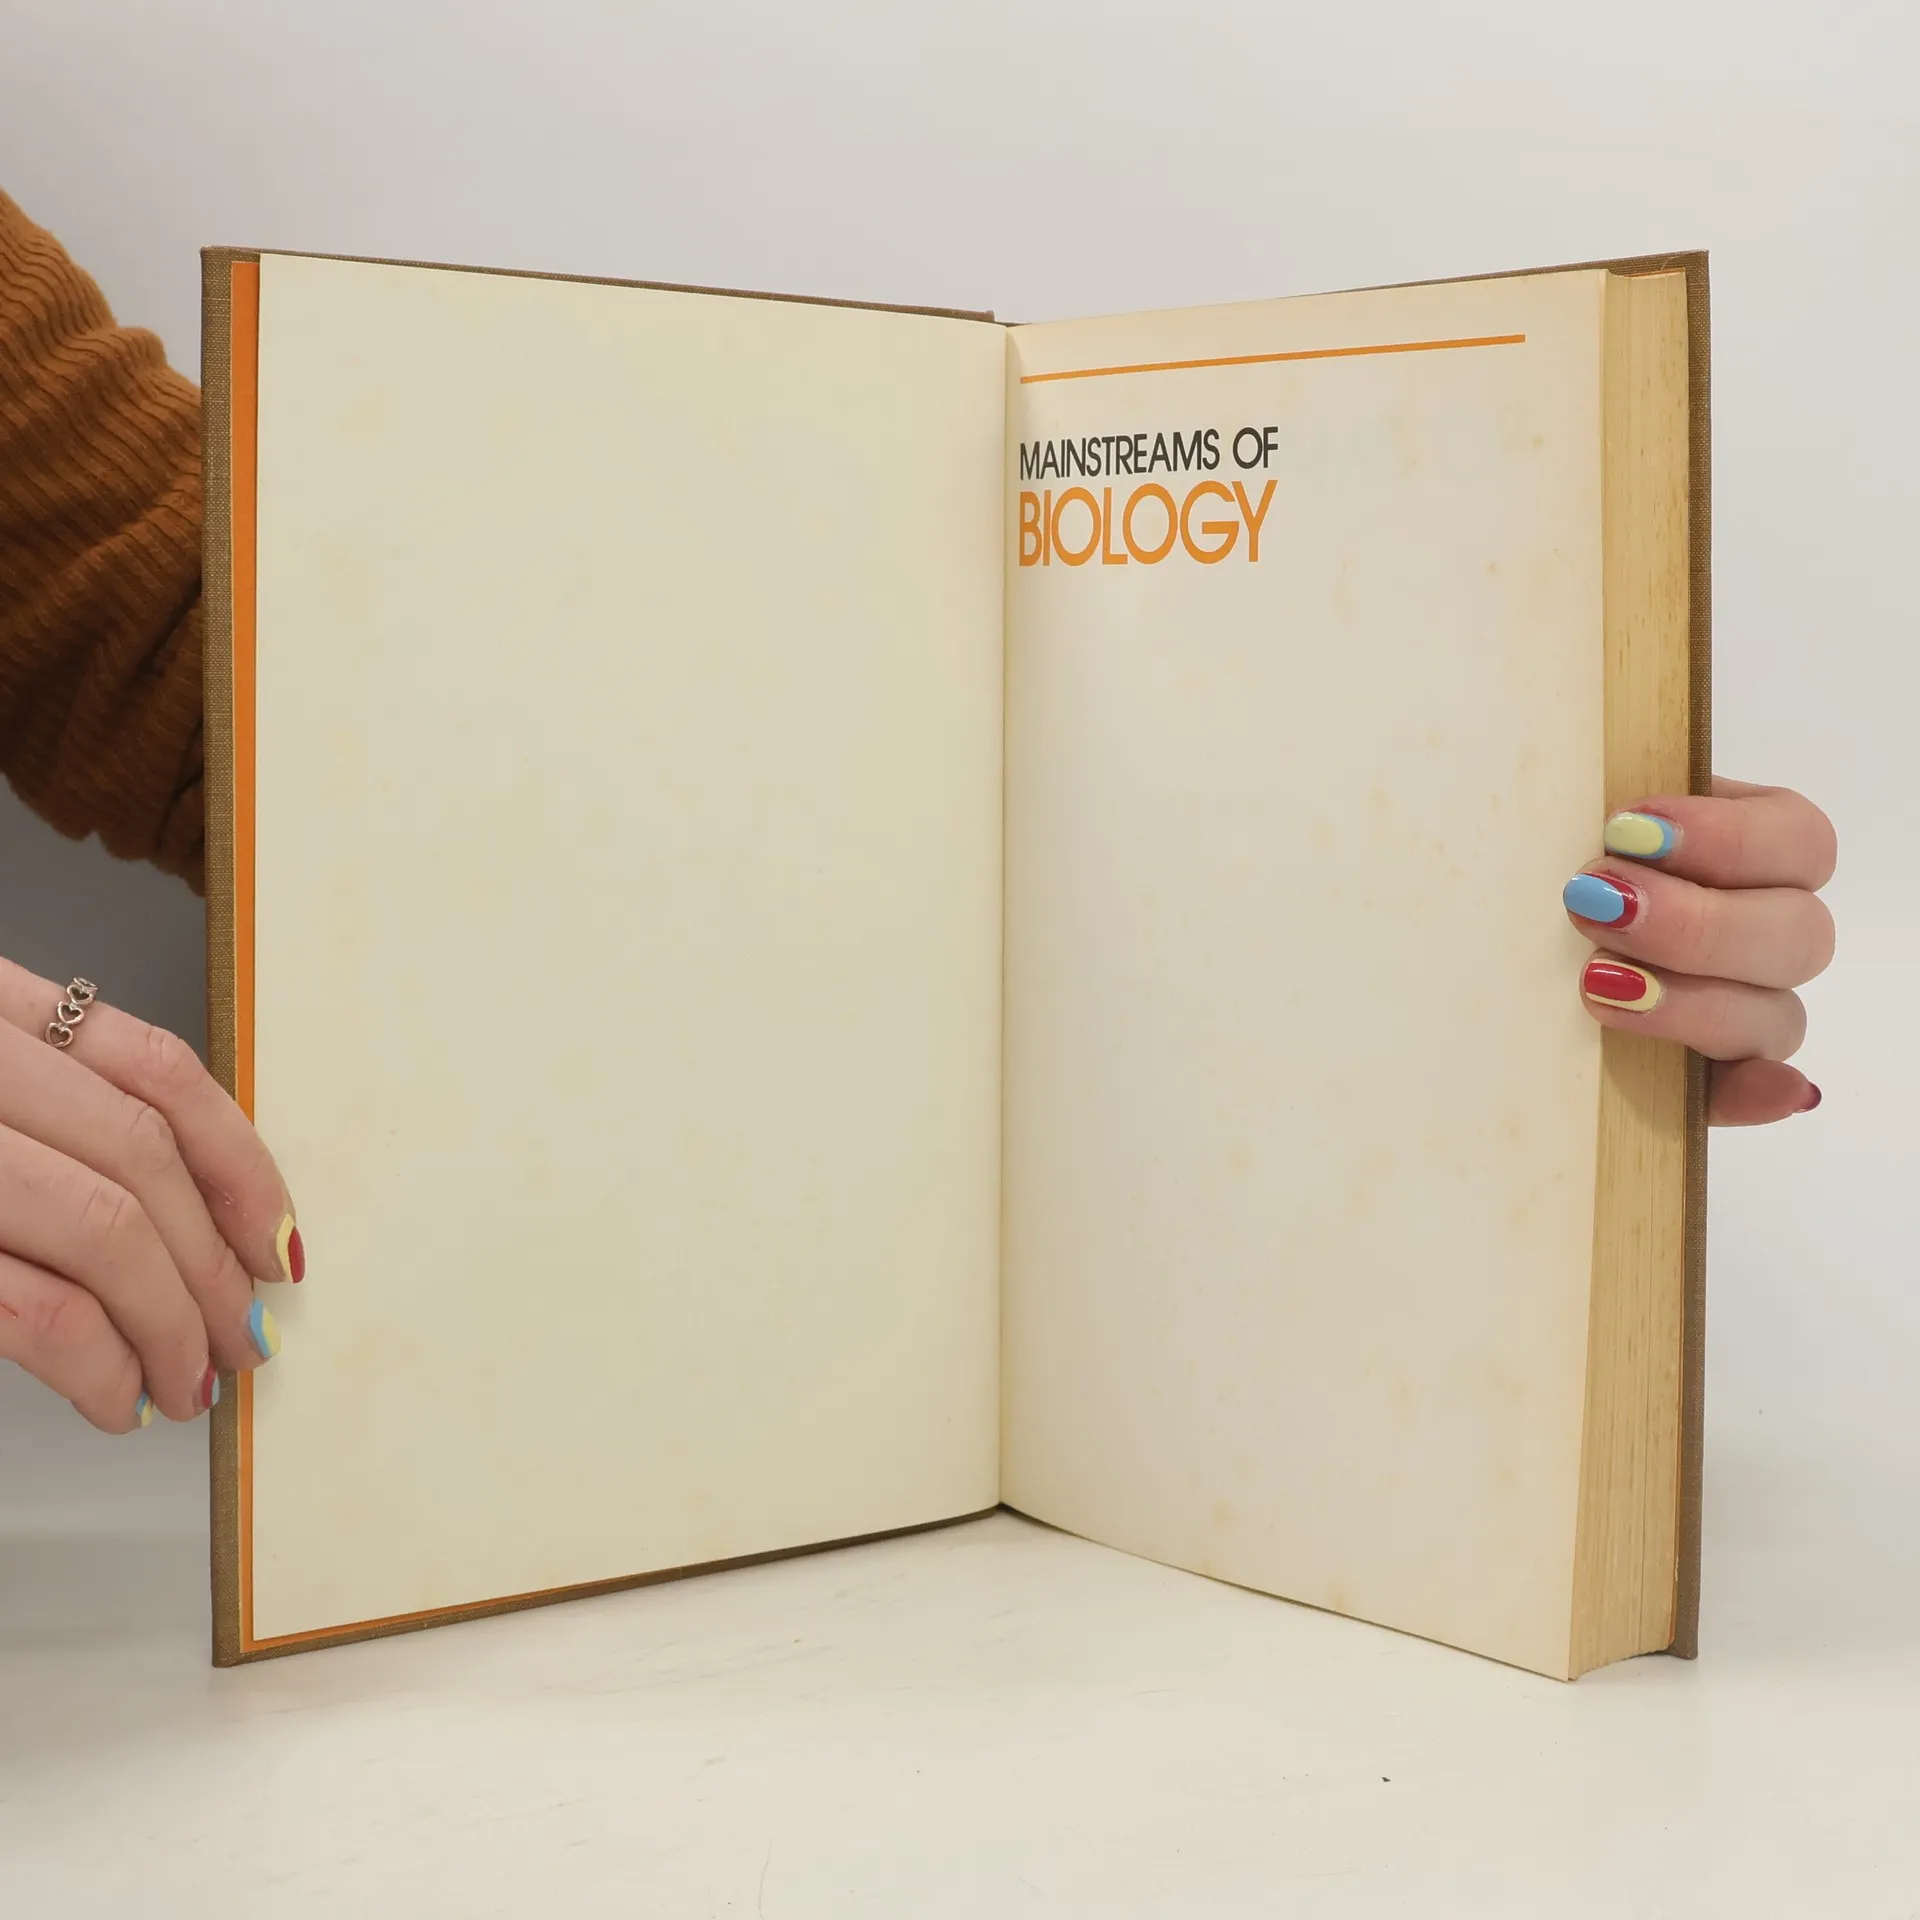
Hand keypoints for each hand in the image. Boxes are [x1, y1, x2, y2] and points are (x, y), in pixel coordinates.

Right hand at [0, 958, 299, 1431]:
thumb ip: (46, 1117)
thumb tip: (194, 1222)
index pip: (158, 1068)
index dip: (243, 1162)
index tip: (279, 1242)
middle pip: (145, 1159)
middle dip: (215, 1265)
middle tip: (245, 1340)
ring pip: (105, 1229)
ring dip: (172, 1325)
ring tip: (190, 1384)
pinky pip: (30, 1302)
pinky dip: (95, 1361)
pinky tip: (114, 1398)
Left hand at [1564, 778, 1835, 1126]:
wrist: (1488, 937)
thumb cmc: (1536, 865)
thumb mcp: (1568, 823)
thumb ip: (1608, 819)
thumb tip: (1620, 821)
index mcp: (1748, 850)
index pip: (1798, 840)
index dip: (1728, 836)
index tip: (1628, 827)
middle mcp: (1762, 929)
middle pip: (1798, 934)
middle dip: (1692, 922)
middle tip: (1592, 903)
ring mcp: (1746, 1008)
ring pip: (1775, 1015)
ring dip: (1691, 1001)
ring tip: (1594, 983)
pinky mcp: (1710, 1075)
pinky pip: (1754, 1090)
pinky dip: (1760, 1092)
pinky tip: (1762, 1087)